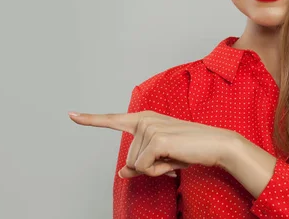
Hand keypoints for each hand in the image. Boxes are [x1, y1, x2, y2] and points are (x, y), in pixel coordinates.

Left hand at [68, 110, 238, 178]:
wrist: (217, 144)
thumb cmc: (190, 149)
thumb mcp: (161, 158)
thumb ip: (139, 163)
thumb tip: (122, 173)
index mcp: (144, 118)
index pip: (113, 120)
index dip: (90, 119)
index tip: (71, 115)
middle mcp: (144, 119)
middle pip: (129, 159)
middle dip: (148, 167)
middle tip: (170, 159)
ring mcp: (150, 127)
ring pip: (136, 165)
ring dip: (156, 169)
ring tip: (174, 157)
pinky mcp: (157, 138)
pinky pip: (144, 168)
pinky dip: (158, 171)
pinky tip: (174, 161)